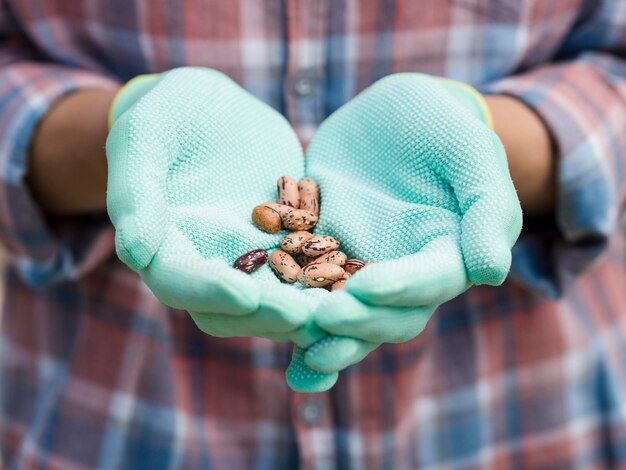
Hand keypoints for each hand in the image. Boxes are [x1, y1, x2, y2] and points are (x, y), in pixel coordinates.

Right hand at [106, 67, 337, 390]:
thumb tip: (135, 254)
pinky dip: (333, 280)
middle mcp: (209, 265)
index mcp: (164, 248)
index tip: (247, 295)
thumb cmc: (168, 114)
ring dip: (309, 310)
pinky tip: (364, 283)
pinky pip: (310, 268)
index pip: (180, 283)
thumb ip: (135, 193)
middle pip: (234, 306)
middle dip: (271, 314)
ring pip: (278, 297)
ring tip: (345, 313)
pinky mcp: (288, 244)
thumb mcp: (144, 137)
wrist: (215, 107)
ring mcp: (252, 258)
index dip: (210, 293)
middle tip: (308, 317)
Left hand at [289, 74, 522, 384]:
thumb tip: (490, 274)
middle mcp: (406, 272)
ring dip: (322, 334)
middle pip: (388, 315)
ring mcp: (363, 266)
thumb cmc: (441, 124)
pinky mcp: (325, 253)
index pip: (431, 283)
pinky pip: (306, 283)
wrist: (391, 112)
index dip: (400, 288)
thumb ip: (487, 208)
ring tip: (294, 353)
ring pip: (346, 311)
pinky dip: (290, 305)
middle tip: (322, 320)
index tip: (364, 286)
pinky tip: (263, 318)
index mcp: (449, 254)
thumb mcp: (471, 151)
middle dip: (358, 323)